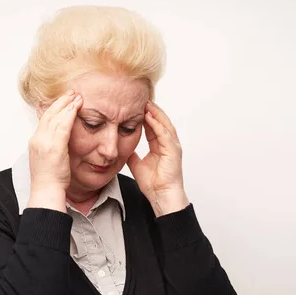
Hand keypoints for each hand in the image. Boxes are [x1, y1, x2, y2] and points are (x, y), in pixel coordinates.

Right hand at [26, 90, 81, 211]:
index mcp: (36, 142)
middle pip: (49, 114)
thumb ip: (53, 146)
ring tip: (76, 96)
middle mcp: (38, 139)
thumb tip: (60, 141)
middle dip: (61, 102)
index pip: (45, 119)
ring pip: (56, 118)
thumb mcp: (49, 159)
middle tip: (71, 92)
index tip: (64, 100)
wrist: (46, 191)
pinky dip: (69, 115)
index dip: (55, 108)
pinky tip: (76, 108)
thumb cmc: (50, 179)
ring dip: (67, 105)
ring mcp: (45, 143)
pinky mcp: (54, 148)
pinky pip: (62, 127)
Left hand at [127, 101, 189, 216]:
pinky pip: (164, 133)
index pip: (153, 126)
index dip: (145, 116)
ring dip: (155, 113)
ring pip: (164, 124)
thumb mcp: (136, 165)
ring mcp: (172, 146)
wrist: (161, 195)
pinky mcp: (173, 150)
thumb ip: (132, 155)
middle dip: (152, 110)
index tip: (136, 107)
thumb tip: (122, 147)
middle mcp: (168, 144)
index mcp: (160, 146)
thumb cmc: (153, 184)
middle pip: (160, 122)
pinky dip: (157, 124)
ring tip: (146, 103)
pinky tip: (149, 116)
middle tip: (142, 98)